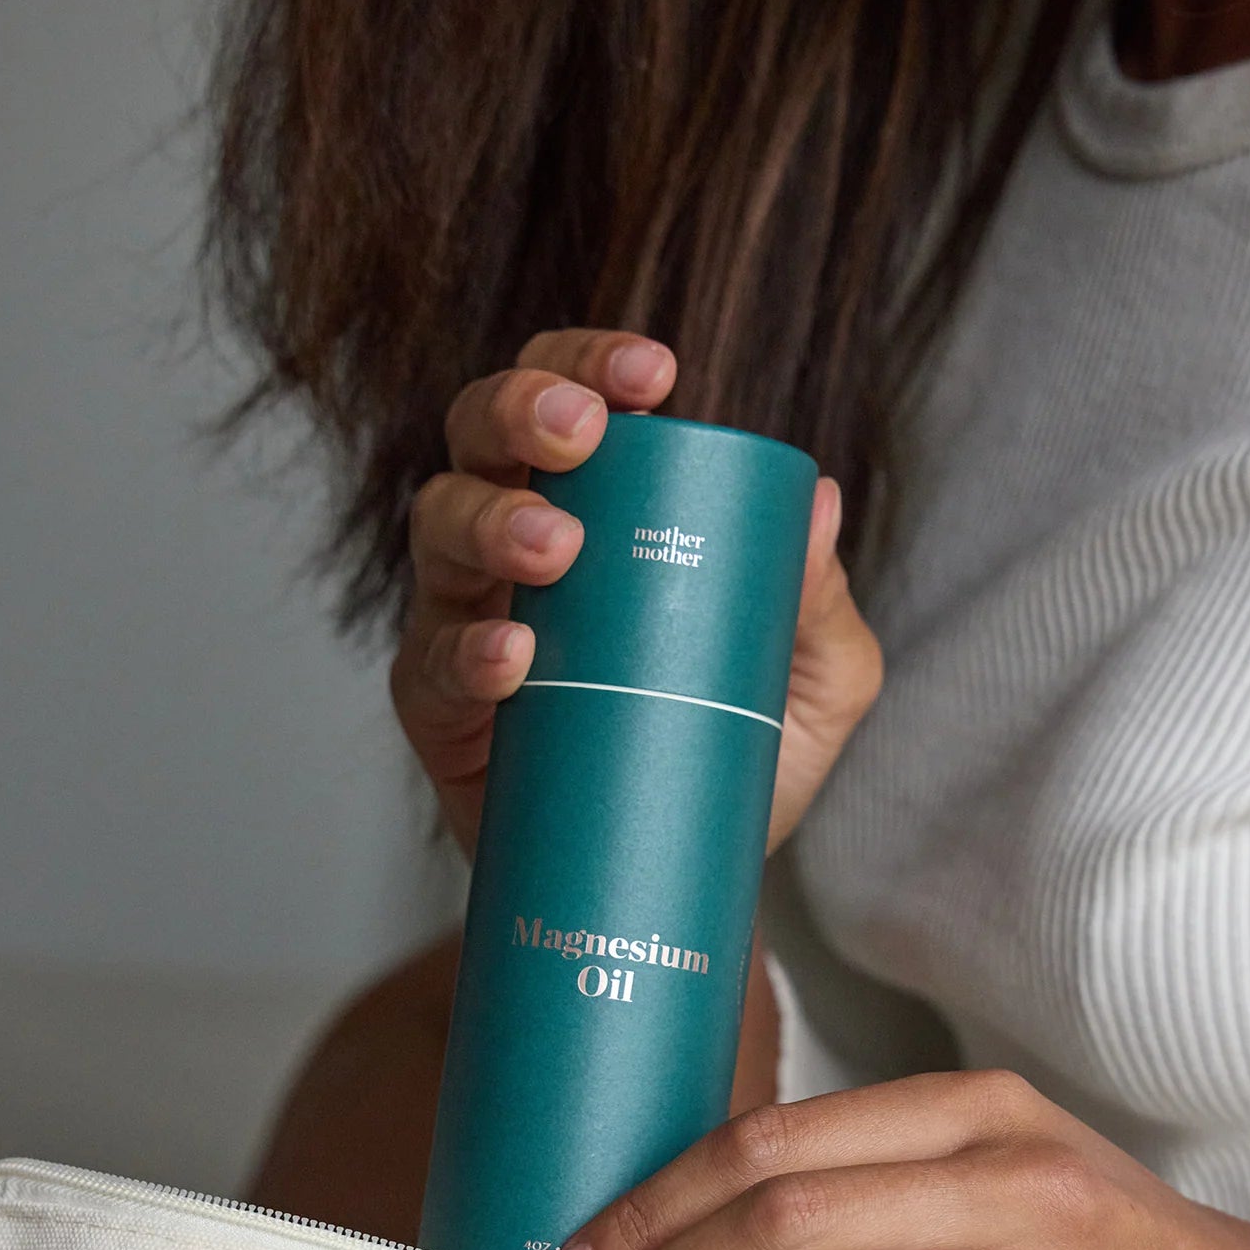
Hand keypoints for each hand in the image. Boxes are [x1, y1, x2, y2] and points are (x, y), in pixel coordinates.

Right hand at [389, 328, 882, 861]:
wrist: (679, 887)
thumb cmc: (731, 760)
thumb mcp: (811, 685)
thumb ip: (817, 606)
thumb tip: (821, 503)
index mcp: (597, 507)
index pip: (572, 401)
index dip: (591, 362)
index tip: (656, 374)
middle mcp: (515, 540)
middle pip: (481, 435)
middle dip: (521, 410)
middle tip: (581, 433)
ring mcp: (467, 617)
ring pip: (438, 527)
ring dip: (490, 521)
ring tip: (557, 550)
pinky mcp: (437, 707)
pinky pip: (428, 661)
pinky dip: (465, 649)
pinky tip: (511, 652)